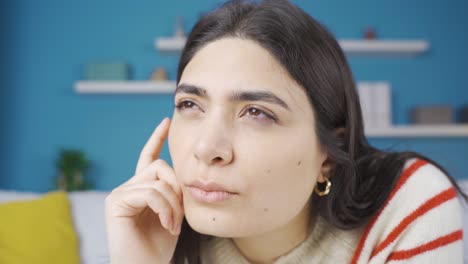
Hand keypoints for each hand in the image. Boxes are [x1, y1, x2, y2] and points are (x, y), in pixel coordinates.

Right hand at [105, 118, 183, 263]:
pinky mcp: (115, 202)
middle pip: (160, 167)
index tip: (167, 121)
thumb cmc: (160, 245)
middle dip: (177, 189)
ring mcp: (119, 193)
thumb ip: (173, 191)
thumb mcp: (173, 212)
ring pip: (157, 180)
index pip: (149, 157)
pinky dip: (164, 209)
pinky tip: (168, 225)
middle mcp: (128, 187)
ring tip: (173, 224)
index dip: (157, 138)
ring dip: (172, 204)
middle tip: (180, 215)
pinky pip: (150, 192)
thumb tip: (182, 171)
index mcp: (142, 189)